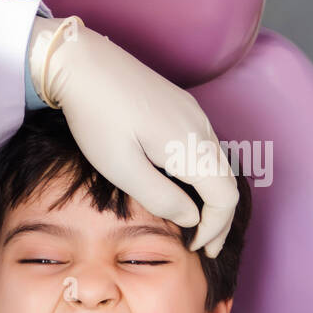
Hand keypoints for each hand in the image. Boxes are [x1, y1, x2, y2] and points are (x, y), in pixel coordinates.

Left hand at [29, 16, 239, 257]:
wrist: (84, 64)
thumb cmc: (97, 117)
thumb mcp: (123, 168)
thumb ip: (161, 196)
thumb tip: (190, 217)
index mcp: (192, 146)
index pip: (225, 197)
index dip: (216, 228)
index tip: (199, 248)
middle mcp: (201, 128)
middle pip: (227, 181)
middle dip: (220, 218)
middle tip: (205, 245)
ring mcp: (193, 114)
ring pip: (217, 164)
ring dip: (212, 197)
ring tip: (195, 223)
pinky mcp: (180, 106)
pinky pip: (204, 148)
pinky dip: (202, 176)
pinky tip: (183, 188)